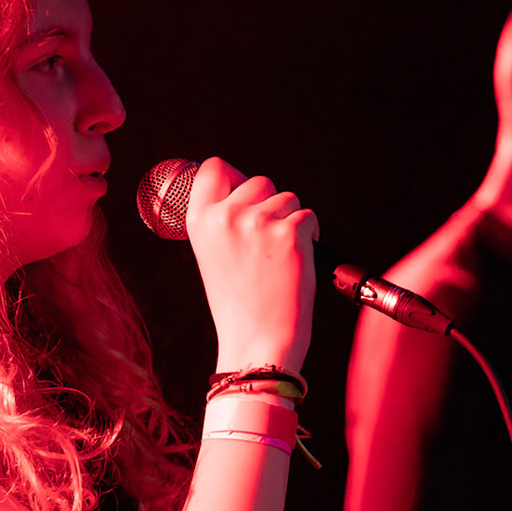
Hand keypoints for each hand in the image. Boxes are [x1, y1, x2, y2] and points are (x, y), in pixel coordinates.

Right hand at [181, 157, 318, 371]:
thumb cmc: (240, 306)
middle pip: (260, 180)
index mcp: (200, 221)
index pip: (214, 168)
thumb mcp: (213, 257)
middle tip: (270, 241)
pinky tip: (299, 260)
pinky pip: (309, 216)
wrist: (258, 343)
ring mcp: (259, 222)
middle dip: (271, 204)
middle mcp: (226, 216)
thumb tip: (249, 192)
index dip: (235, 176)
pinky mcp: (290, 233)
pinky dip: (311, 235)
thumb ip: (224, 222)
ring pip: (288, 199)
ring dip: (292, 222)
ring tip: (282, 257)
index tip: (246, 193)